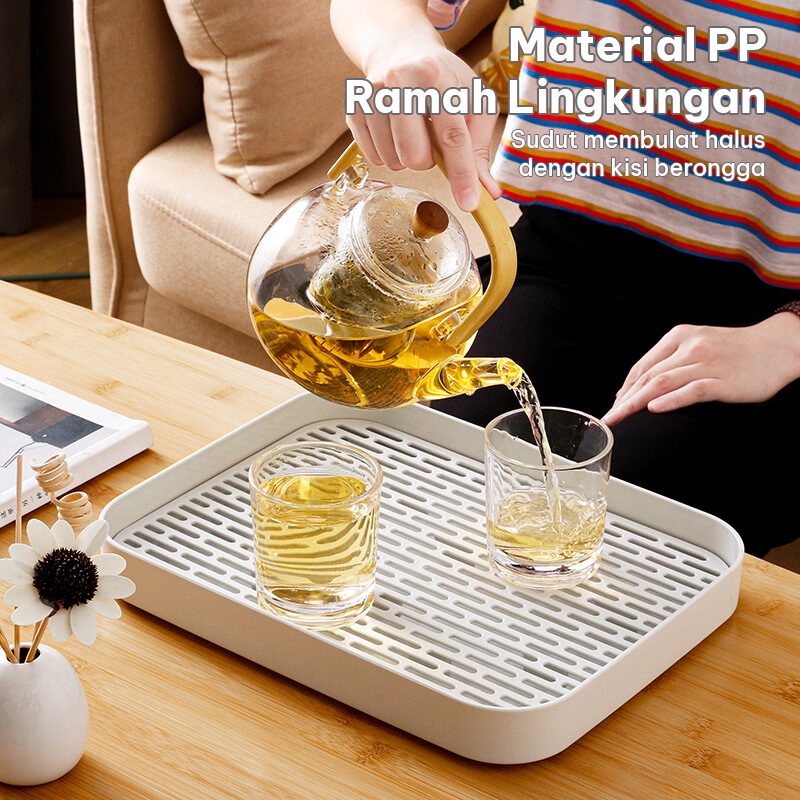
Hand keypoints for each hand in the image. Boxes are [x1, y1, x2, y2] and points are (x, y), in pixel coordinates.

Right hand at [348, 40, 500, 210]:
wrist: (399, 50)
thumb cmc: (443, 80)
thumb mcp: (472, 101)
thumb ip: (480, 148)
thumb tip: (488, 192)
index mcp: (437, 77)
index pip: (452, 136)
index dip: (462, 173)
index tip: (469, 203)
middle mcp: (400, 83)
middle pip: (416, 157)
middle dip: (428, 160)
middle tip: (430, 137)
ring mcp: (373, 96)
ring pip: (394, 162)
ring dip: (408, 156)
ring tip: (412, 129)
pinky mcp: (355, 110)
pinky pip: (375, 159)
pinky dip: (389, 153)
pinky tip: (394, 130)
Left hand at [602, 314, 799, 425]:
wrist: (778, 346)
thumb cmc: (736, 350)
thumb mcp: (698, 345)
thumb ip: (672, 361)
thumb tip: (643, 387)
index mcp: (679, 337)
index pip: (643, 365)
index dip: (624, 387)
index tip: (613, 405)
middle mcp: (690, 347)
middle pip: (648, 376)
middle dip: (624, 399)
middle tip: (609, 418)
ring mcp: (706, 363)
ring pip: (663, 383)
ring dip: (636, 402)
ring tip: (620, 416)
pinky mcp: (723, 380)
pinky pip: (691, 390)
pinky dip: (670, 399)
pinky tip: (654, 408)